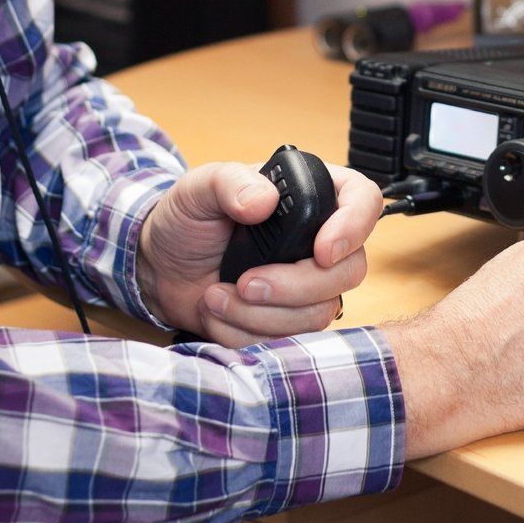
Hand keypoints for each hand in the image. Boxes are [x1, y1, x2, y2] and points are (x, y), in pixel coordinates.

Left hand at [137, 160, 382, 345]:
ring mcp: (308, 284)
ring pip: (319, 313)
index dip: (354, 228)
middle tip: (247, 282)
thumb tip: (263, 200)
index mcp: (311, 194)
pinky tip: (219, 309)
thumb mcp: (199, 187)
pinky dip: (245, 330)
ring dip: (261, 313)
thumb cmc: (186, 219)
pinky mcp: (289, 320)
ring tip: (217, 294)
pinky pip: (288, 339)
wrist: (160, 267)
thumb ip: (229, 182)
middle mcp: (319, 239)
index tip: (321, 252)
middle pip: (349, 271)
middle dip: (295, 286)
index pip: (363, 202)